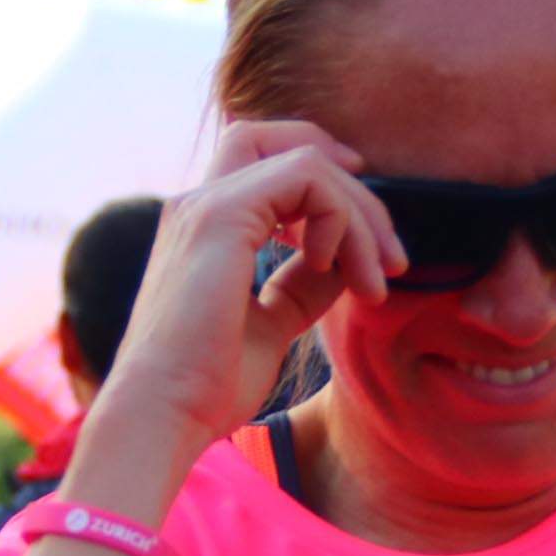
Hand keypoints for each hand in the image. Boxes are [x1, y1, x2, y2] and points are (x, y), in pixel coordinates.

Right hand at [83, 122, 405, 463]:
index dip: (323, 175)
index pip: (263, 160)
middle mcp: (199, 204)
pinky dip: (340, 217)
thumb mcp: (272, 325)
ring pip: (306, 160)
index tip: (367, 229)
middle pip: (282, 140)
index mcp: (204, 228)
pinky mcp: (223, 216)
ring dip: (359, 215)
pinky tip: (338, 268)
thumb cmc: (206, 386)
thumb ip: (302, 286)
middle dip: (353, 190)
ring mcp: (207, 204)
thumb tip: (346, 264)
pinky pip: (306, 178)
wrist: (164, 414)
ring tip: (374, 279)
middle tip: (391, 260)